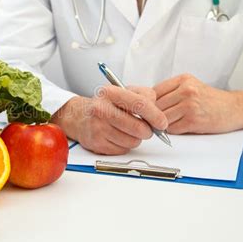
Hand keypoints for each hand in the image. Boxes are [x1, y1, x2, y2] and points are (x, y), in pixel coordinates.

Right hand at [50, 86, 167, 154]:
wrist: (80, 116)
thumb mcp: (125, 92)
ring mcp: (98, 127)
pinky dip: (125, 145)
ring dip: (136, 138)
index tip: (162, 123)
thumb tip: (159, 117)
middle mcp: (101, 109)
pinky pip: (123, 149)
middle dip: (148, 131)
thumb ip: (145, 98)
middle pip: (138, 127)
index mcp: (110, 92)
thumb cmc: (107, 104)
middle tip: (147, 129)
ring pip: (133, 141)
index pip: (140, 104)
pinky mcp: (97, 143)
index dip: (155, 116)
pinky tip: (117, 136)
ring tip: (127, 130)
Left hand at [154, 74, 242, 133]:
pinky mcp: (193, 121)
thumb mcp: (191, 86)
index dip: (149, 103)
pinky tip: (179, 127)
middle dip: (154, 115)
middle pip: (156, 106)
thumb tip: (147, 102)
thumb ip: (171, 91)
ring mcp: (190, 105)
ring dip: (162, 124)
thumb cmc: (211, 100)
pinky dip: (172, 131)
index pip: (154, 91)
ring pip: (162, 118)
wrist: (235, 108)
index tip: (149, 109)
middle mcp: (186, 90)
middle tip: (155, 120)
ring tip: (168, 124)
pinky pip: (172, 129)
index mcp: (183, 80)